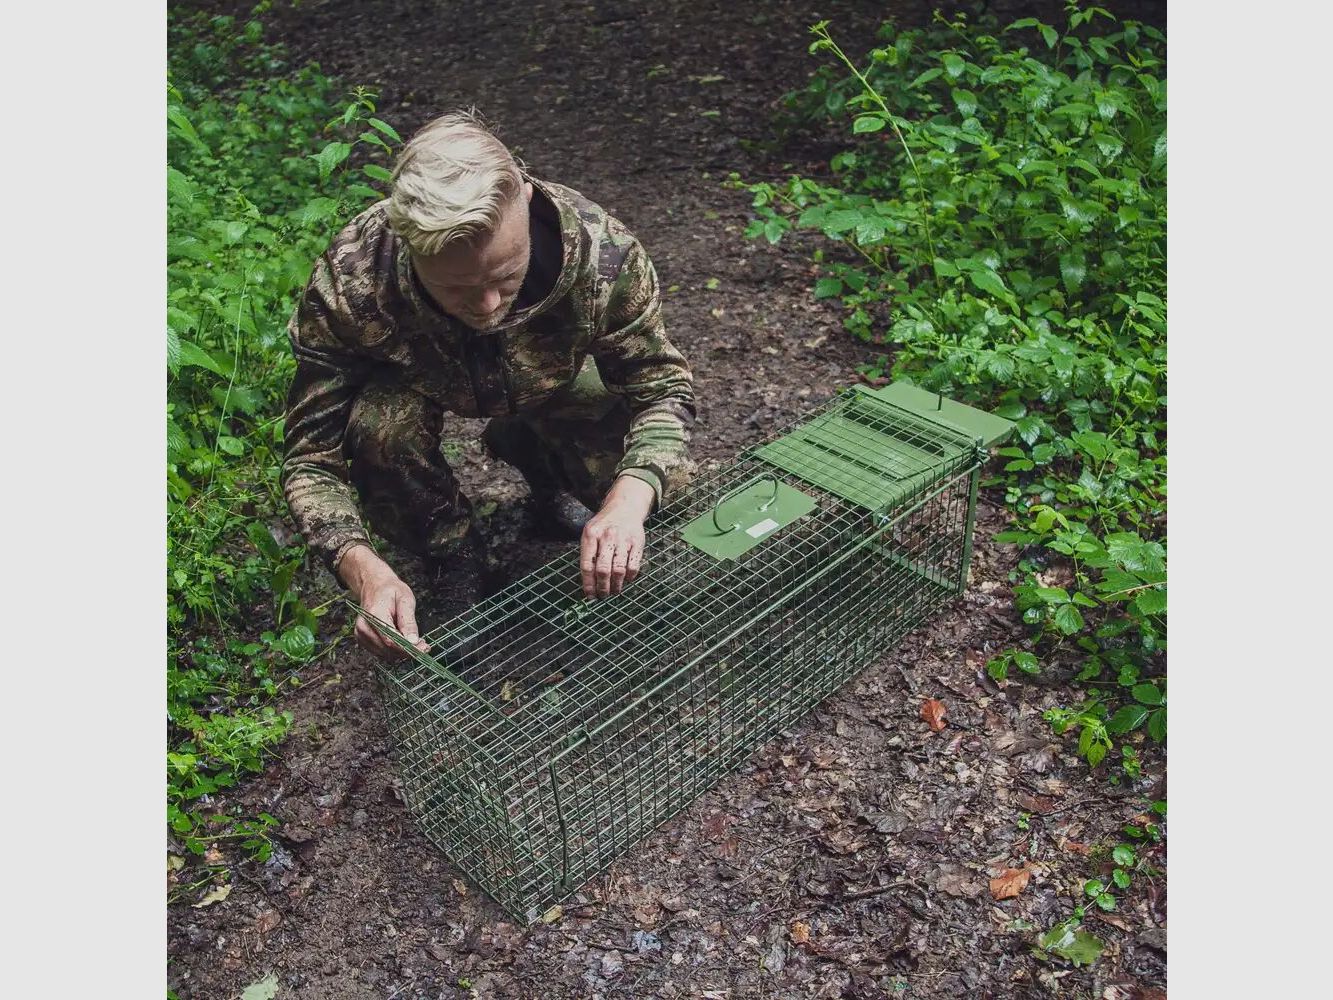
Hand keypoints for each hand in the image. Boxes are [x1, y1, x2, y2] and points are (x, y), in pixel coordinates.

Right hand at [338, 544, 429, 659]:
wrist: (374, 586)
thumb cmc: (390, 591)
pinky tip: (404, 642)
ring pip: (385, 654)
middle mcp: (364, 627)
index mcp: (375, 615)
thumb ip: (408, 621)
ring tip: (416, 642)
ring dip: (402, 652)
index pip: (390, 640)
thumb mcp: (405, 599)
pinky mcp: (363, 640)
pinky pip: (381, 652)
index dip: (408, 648)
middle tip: (424, 646)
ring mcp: (361, 634)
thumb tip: (413, 641)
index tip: (423, 649)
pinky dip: (395, 651)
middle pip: (388, 649)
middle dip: (408, 651)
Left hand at [580, 476, 654, 597]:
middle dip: (602, 587)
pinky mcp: (638, 542)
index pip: (587, 565)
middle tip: (603, 595)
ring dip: (616, 585)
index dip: (588, 584)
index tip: (590, 595)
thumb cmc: (604, 525)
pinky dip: (630, 577)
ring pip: (618, 570)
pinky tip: (626, 580)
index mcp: (591, 535)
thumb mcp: (590, 533)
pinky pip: (633, 566)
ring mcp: (623, 539)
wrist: (624, 507)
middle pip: (603, 569)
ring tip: (614, 591)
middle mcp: (607, 536)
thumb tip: (589, 583)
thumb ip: (588, 554)